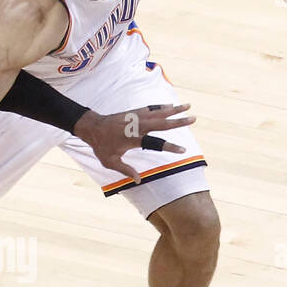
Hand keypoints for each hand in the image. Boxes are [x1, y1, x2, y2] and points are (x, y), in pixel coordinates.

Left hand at [74, 104, 193, 183]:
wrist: (92, 127)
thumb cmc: (101, 146)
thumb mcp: (110, 162)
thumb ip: (125, 170)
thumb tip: (138, 180)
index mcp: (133, 139)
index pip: (155, 144)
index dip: (170, 147)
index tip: (183, 151)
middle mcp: (137, 126)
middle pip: (162, 123)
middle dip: (178, 121)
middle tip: (193, 119)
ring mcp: (136, 117)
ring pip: (158, 112)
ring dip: (174, 109)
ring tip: (188, 106)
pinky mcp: (134, 113)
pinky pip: (151, 109)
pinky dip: (161, 107)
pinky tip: (171, 106)